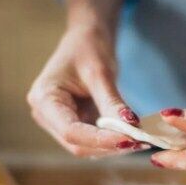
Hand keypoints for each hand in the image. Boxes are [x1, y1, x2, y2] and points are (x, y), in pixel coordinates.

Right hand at [28, 24, 147, 156]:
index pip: (70, 130)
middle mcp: (44, 114)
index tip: (130, 139)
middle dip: (107, 145)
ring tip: (139, 139)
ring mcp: (55, 121)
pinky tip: (130, 135)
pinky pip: (90, 140)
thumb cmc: (88, 47)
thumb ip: (112, 103)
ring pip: (83, 146)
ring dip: (110, 146)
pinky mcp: (70, 124)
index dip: (100, 139)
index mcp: (44, 98)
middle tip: (141, 141)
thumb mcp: (101, 73)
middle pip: (76, 143)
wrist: (85, 38)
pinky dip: (110, 140)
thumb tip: (131, 128)